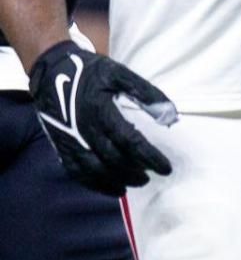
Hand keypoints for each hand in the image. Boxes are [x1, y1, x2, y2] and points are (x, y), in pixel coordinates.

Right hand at [29, 41, 176, 195]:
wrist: (52, 72)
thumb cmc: (90, 72)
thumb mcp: (120, 74)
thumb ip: (146, 92)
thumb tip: (170, 114)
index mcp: (100, 111)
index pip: (130, 141)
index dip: (149, 157)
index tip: (165, 169)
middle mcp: (84, 129)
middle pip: (112, 159)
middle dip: (134, 171)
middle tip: (150, 177)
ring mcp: (70, 140)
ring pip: (93, 170)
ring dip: (115, 181)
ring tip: (133, 184)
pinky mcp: (61, 146)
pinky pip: (76, 172)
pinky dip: (93, 183)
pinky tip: (110, 187)